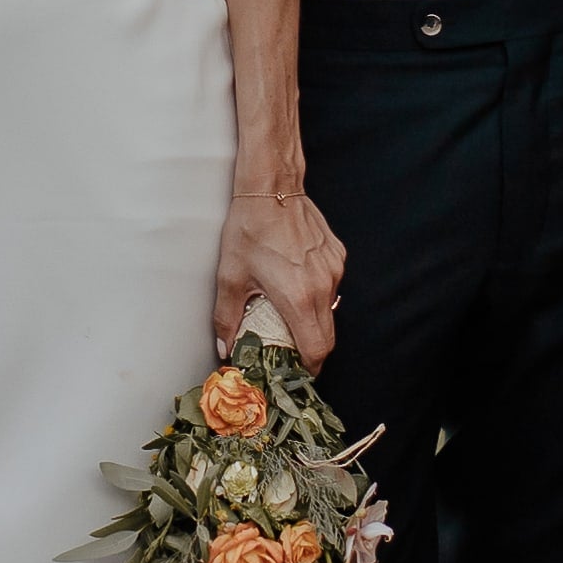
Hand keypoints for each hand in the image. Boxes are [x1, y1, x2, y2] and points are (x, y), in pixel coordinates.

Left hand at [216, 178, 345, 363]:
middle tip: (290, 355)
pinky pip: (332, 286)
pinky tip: (296, 284)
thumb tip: (226, 349)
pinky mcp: (337, 256)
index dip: (308, 368)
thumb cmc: (249, 229)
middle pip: (328, 336)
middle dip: (311, 351)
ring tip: (290, 319)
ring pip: (331, 310)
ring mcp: (333, 270)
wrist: (272, 188)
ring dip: (314, 321)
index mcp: (299, 297)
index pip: (316, 349)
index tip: (296, 374)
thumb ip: (228, 318)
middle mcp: (323, 286)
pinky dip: (317, 294)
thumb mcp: (230, 276)